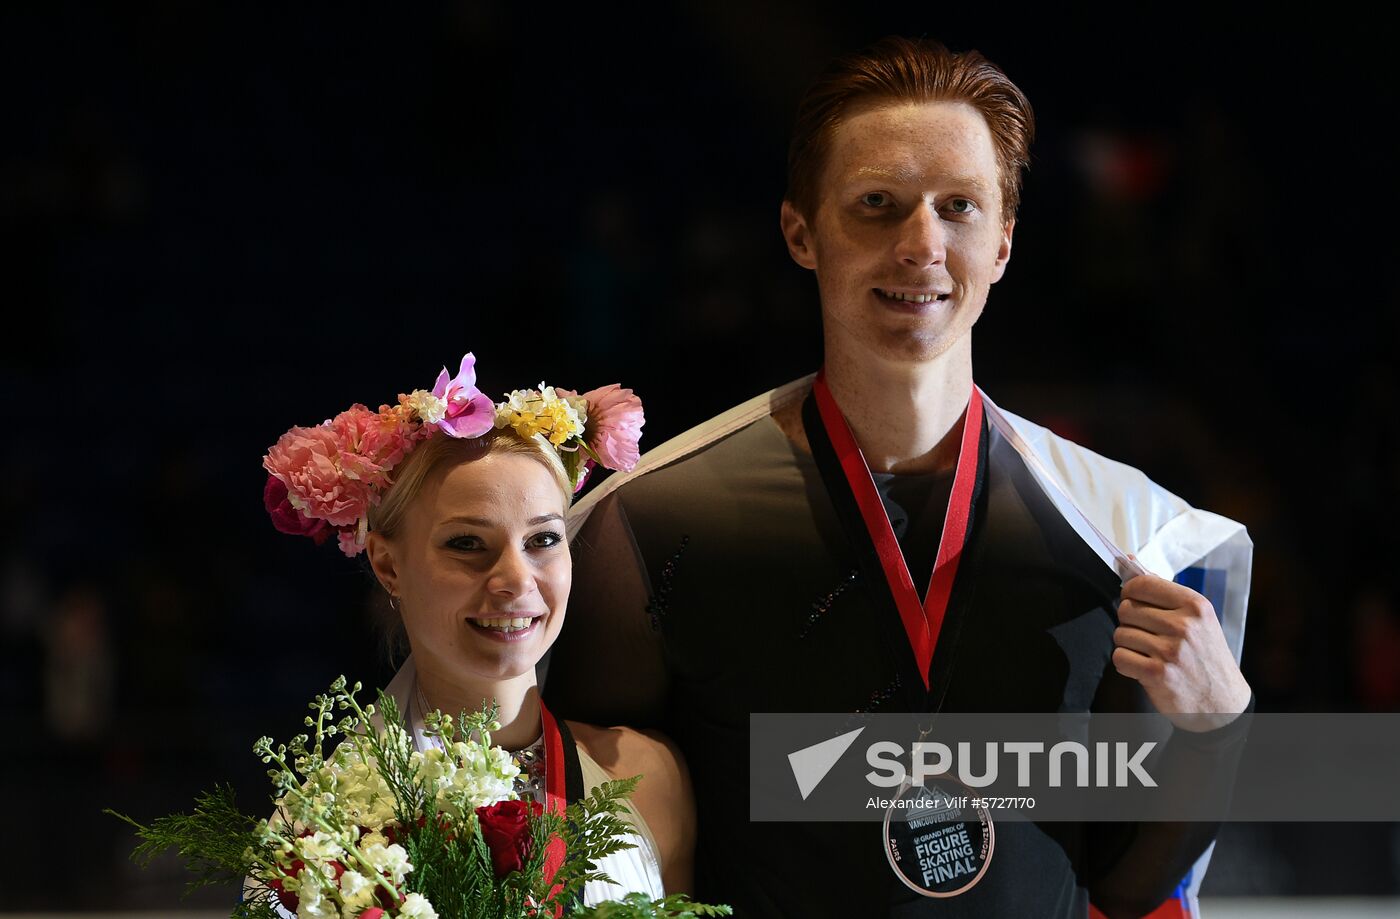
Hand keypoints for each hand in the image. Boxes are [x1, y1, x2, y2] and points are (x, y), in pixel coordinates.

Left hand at [1112, 574, 1251, 731]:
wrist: (1223, 703)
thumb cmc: (1205, 657)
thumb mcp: (1198, 620)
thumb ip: (1164, 594)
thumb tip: (1129, 563)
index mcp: (1195, 606)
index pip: (1142, 584)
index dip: (1130, 592)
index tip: (1133, 600)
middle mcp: (1184, 626)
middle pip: (1126, 609)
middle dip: (1130, 622)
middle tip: (1147, 634)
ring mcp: (1171, 651)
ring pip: (1120, 634)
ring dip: (1128, 644)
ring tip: (1149, 653)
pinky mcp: (1157, 674)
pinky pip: (1119, 657)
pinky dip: (1126, 663)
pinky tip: (1143, 667)